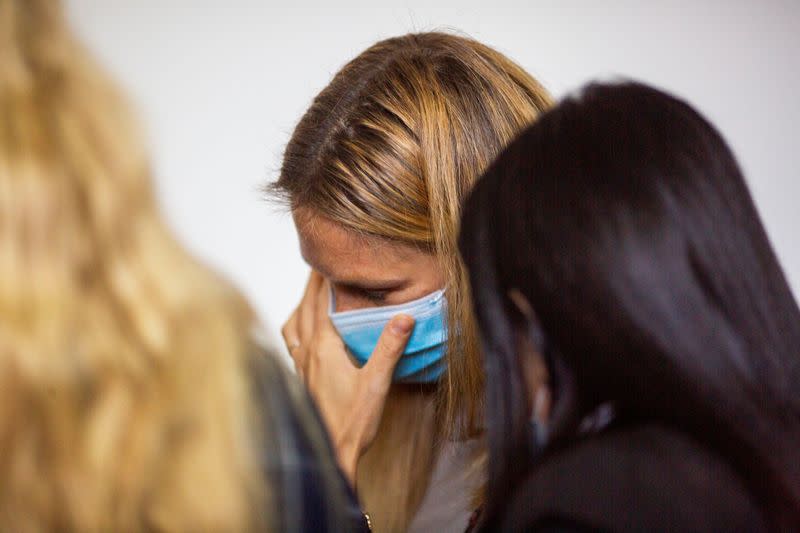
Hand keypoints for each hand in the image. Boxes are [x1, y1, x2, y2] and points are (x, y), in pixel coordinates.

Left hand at [281, 271, 413, 484]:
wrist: (332, 454)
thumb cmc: (353, 422)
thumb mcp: (377, 383)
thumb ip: (389, 347)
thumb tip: (404, 316)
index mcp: (323, 348)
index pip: (321, 303)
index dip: (324, 279)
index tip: (326, 258)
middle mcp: (306, 353)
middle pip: (304, 309)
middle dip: (310, 285)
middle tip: (317, 265)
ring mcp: (300, 367)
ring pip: (293, 326)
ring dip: (299, 306)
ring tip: (308, 295)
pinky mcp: (301, 380)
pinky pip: (292, 344)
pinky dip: (296, 328)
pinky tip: (304, 335)